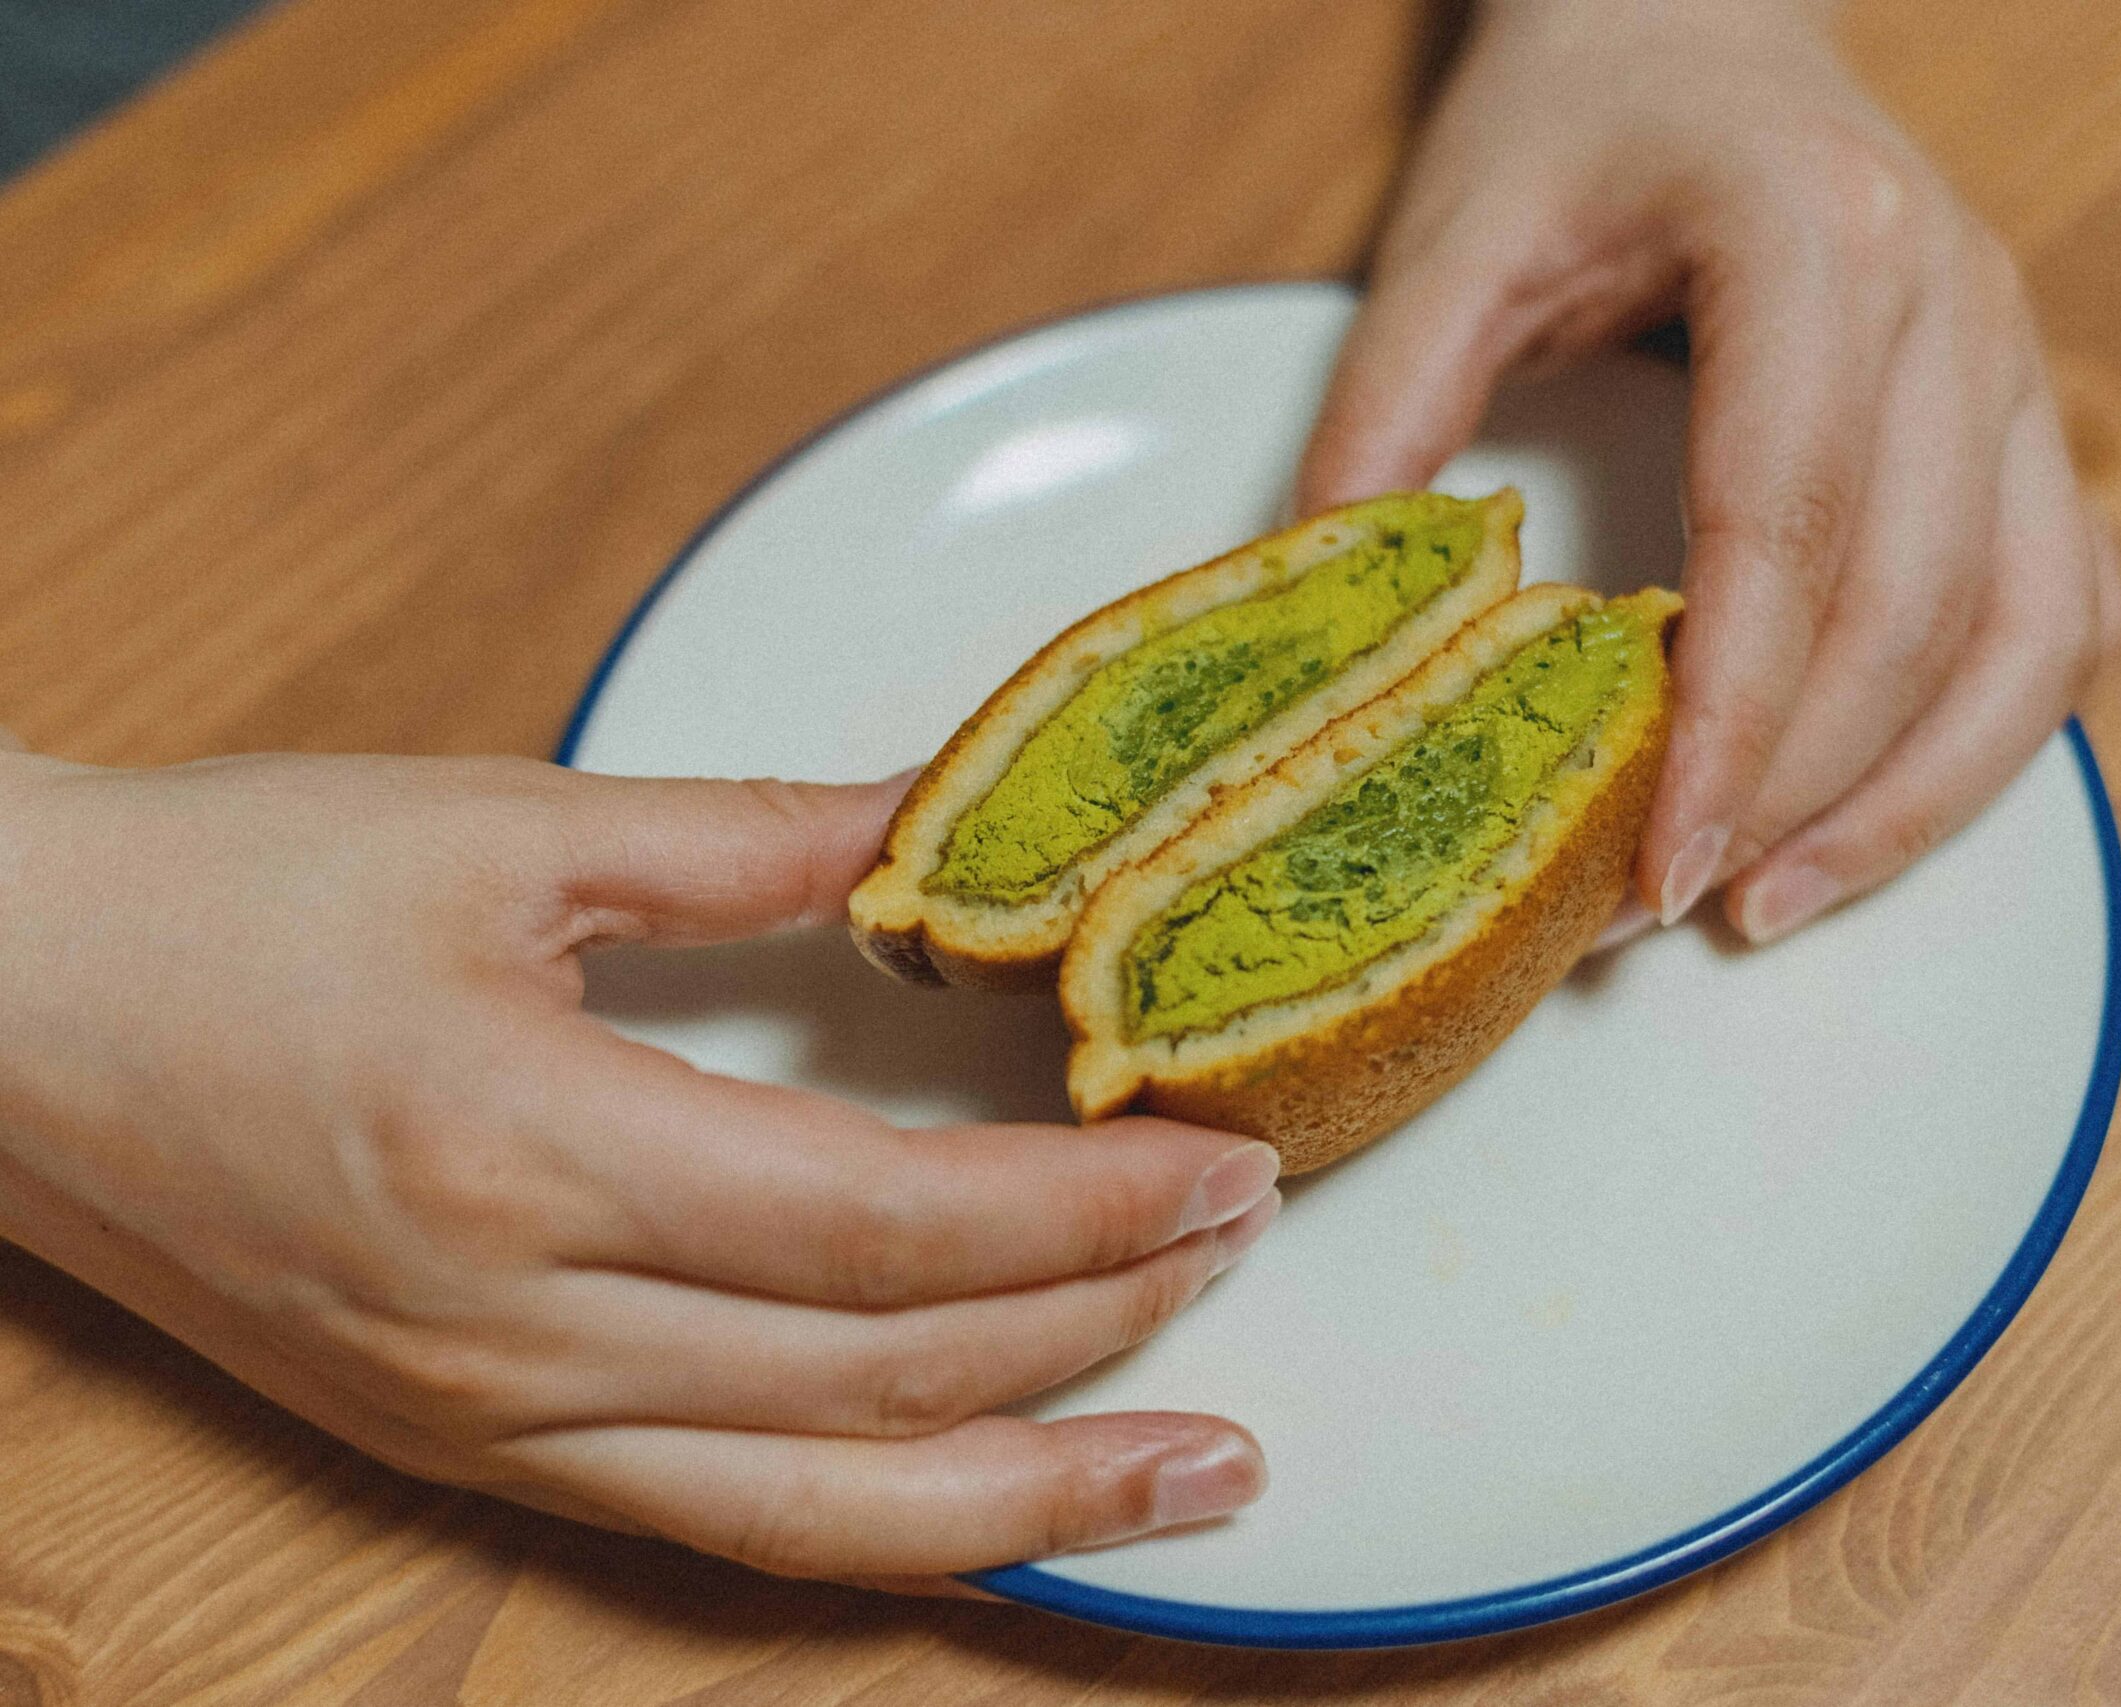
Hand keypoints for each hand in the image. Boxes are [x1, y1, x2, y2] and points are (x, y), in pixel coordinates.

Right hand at [0, 750, 1276, 1581]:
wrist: (2, 1010)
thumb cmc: (227, 898)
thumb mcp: (502, 828)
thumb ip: (758, 836)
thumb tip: (955, 817)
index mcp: (529, 1153)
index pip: (885, 1227)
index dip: (1083, 1211)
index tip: (1229, 1163)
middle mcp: (517, 1335)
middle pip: (883, 1380)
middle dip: (1100, 1332)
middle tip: (1252, 1257)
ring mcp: (490, 1423)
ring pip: (817, 1512)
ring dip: (1035, 1500)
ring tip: (1201, 1477)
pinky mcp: (470, 1449)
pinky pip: (720, 1526)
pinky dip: (887, 1531)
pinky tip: (1005, 1507)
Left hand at [1298, 0, 2120, 941]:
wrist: (1701, 16)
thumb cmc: (1582, 115)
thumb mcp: (1455, 235)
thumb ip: (1386, 414)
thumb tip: (1329, 620)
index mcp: (1813, 237)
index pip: (1786, 524)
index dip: (1728, 718)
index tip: (1655, 860)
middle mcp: (1954, 299)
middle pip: (1911, 604)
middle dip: (1793, 789)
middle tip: (1663, 905)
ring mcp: (2016, 360)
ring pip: (2030, 630)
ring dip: (1914, 797)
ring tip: (1772, 905)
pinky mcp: (2031, 417)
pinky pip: (2069, 607)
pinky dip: (1987, 734)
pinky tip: (1876, 811)